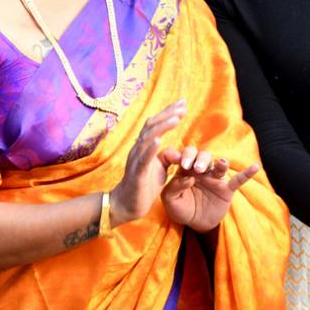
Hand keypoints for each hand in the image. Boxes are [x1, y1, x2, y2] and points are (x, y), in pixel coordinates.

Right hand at [109, 101, 184, 225]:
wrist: (128, 205)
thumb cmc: (144, 186)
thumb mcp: (160, 169)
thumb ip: (167, 157)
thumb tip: (178, 150)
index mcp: (144, 147)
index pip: (155, 125)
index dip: (168, 113)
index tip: (182, 104)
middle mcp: (138, 149)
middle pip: (152, 125)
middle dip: (167, 114)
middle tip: (182, 105)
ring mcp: (136, 159)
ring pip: (148, 138)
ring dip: (162, 127)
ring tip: (176, 118)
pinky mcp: (136, 173)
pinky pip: (143, 158)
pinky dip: (150, 148)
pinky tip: (159, 140)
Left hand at [158, 146, 259, 231]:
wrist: (195, 223)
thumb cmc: (180, 208)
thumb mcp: (170, 200)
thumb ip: (174, 187)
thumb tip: (187, 178)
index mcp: (185, 168)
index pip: (185, 155)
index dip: (183, 155)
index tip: (179, 163)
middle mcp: (200, 169)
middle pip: (202, 156)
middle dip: (200, 159)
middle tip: (197, 169)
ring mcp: (214, 178)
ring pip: (218, 165)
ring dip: (219, 163)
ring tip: (220, 164)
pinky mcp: (226, 189)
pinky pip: (238, 180)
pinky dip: (247, 173)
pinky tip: (255, 166)